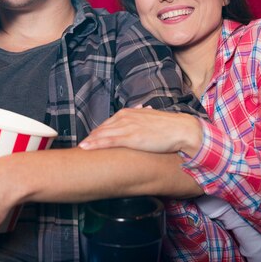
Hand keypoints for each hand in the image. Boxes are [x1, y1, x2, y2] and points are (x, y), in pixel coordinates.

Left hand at [79, 107, 203, 156]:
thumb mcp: (149, 121)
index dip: (98, 132)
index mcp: (129, 113)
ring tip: (79, 148)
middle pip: (102, 128)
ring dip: (89, 141)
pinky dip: (95, 144)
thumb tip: (137, 126)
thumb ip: (139, 122)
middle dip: (90, 137)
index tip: (90, 139)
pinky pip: (108, 140)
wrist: (181, 129)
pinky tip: (85, 148)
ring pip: (102, 134)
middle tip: (80, 145)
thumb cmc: (168, 127)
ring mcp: (127, 127)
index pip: (108, 123)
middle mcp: (125, 117)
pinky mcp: (131, 137)